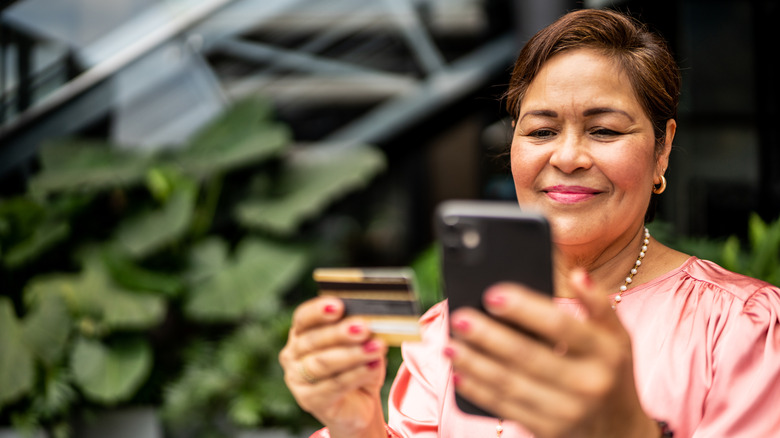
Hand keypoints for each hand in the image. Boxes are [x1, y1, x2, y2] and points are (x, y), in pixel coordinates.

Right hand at [278, 297, 388, 437]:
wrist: (358, 405)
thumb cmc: (356, 367)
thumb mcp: (360, 344)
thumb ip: (361, 332)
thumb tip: (374, 321)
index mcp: (301, 333)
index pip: (303, 318)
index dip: (318, 311)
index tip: (338, 305)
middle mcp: (292, 354)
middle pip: (313, 340)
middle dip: (339, 333)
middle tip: (364, 327)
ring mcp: (297, 379)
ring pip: (323, 363)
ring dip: (352, 354)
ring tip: (376, 348)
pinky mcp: (309, 400)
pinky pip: (334, 385)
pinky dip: (356, 374)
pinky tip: (374, 365)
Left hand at [445, 270, 658, 437]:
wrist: (621, 432)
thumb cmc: (611, 371)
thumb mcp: (617, 337)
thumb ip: (597, 304)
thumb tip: (576, 274)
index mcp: (605, 352)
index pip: (560, 325)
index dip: (524, 309)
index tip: (491, 294)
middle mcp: (588, 383)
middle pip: (527, 356)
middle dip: (488, 336)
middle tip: (460, 318)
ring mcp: (567, 412)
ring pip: (510, 384)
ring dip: (475, 363)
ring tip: (451, 344)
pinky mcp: (548, 432)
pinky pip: (506, 408)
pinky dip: (479, 390)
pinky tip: (459, 373)